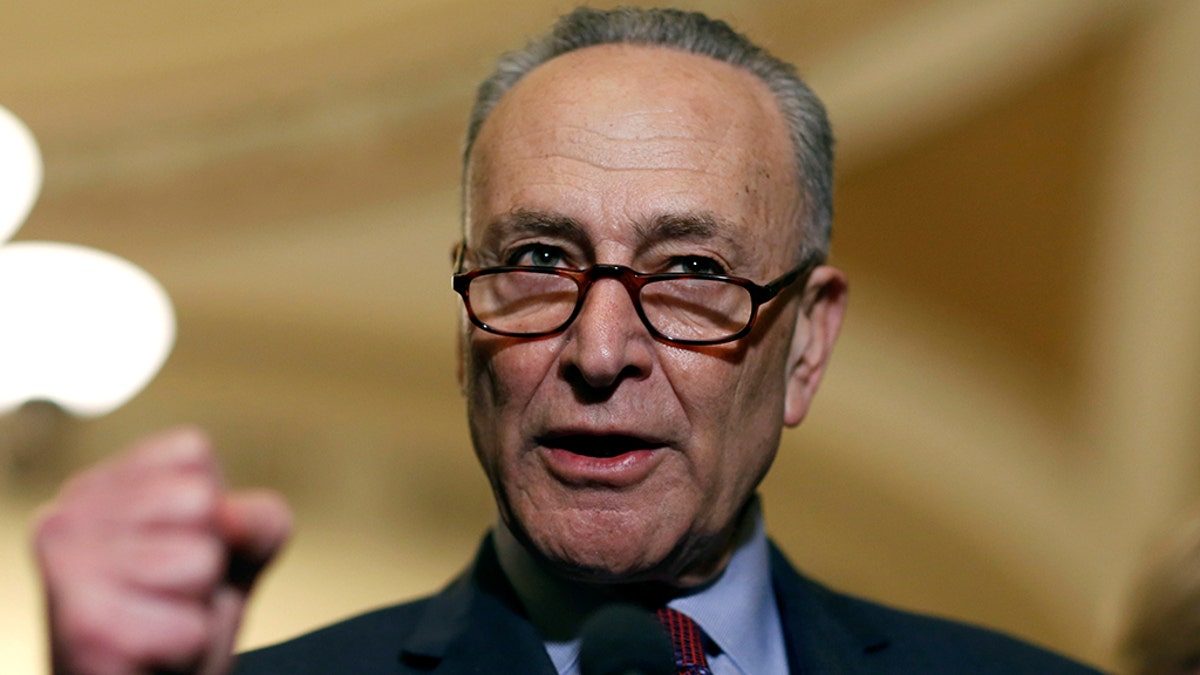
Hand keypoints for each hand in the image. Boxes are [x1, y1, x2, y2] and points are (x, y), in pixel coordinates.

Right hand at [32, 427, 291, 674]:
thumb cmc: (182, 615)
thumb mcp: (241, 549)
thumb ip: (258, 516)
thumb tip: (226, 515)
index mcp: (103, 482)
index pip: (191, 452)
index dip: (213, 511)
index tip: (178, 548)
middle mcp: (68, 513)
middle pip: (199, 503)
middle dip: (207, 558)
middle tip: (170, 592)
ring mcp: (67, 569)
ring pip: (199, 562)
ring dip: (197, 605)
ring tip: (158, 619)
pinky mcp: (83, 627)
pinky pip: (190, 628)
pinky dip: (188, 647)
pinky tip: (149, 654)